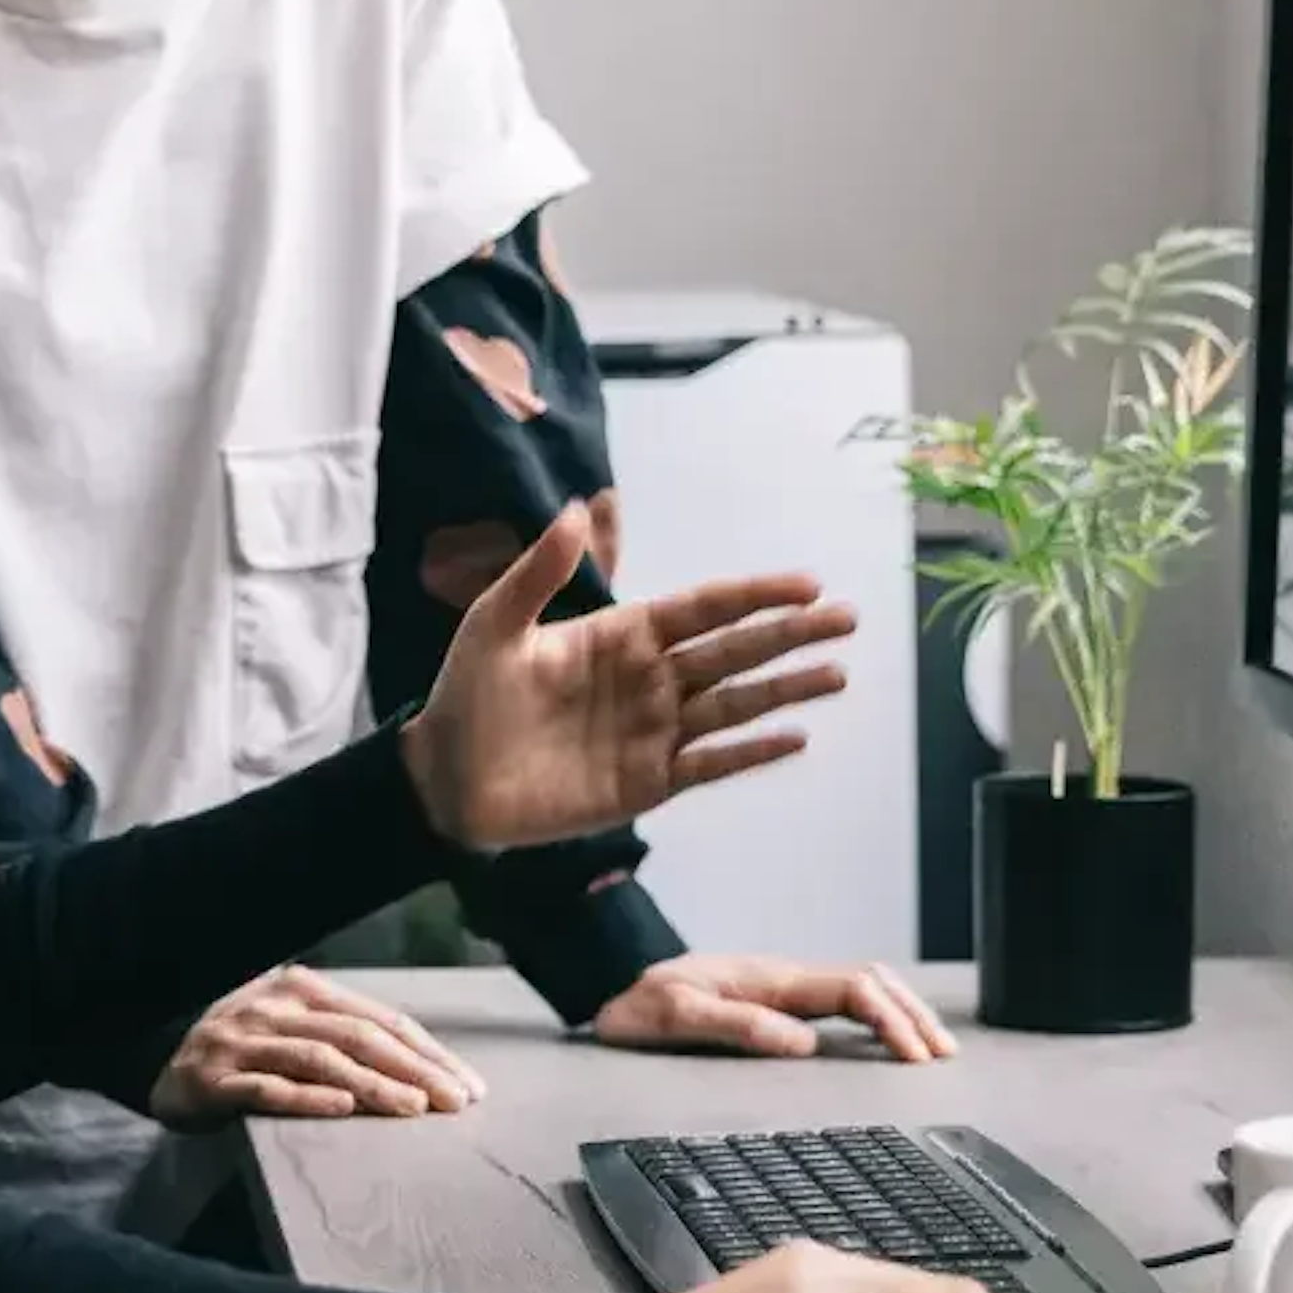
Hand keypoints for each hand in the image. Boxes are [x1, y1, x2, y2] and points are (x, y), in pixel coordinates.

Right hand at [146, 965, 486, 1127]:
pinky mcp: (213, 1076)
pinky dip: (306, 1097)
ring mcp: (241, 1039)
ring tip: (412, 1109)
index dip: (428, 1052)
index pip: (378, 1018)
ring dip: (372, 1084)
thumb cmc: (241, 1048)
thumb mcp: (291, 1027)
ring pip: (320, 1059)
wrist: (153, 1059)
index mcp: (302, 988)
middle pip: (357, 1035)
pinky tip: (341, 1108)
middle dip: (413, 1070)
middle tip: (454, 1102)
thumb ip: (342, 1037)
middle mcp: (273, 1006)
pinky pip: (266, 1086)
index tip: (469, 1086)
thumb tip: (423, 1071)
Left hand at [399, 504, 854, 851]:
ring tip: (837, 674)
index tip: (806, 583)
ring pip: (733, 705)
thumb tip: (574, 507)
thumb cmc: (468, 697)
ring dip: (786, 690)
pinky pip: (710, 763)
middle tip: (847, 619)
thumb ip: (538, 573)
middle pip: (733, 652)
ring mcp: (652, 733)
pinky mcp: (646, 784)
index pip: (701, 608)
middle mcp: (648, 680)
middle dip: (790, 635)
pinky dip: (752, 751)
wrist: (445, 779)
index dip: (753, 595)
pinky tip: (794, 736)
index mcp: (620, 635)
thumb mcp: (495, 624)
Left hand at [593, 955, 959, 1062]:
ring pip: (861, 984)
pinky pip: (840, 998)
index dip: (891, 1021)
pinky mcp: (775, 999)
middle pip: (871, 980)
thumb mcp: (676, 1019)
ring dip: (901, 1010)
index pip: (853, 990)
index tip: (915, 1060)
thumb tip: (805, 1044)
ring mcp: (782, 986)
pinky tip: (887, 1037)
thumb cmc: (638, 1011)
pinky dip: (877, 1013)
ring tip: (932, 1048)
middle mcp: (783, 977)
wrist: (612, 999)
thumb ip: (737, 1026)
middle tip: (941, 1058)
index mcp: (770, 980)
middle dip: (913, 1015)